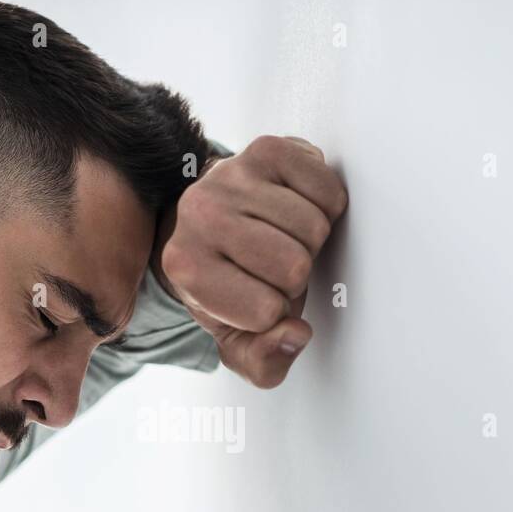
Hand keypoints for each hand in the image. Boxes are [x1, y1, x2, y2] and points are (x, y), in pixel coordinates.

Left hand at [152, 135, 347, 388]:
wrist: (213, 220)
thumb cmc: (228, 282)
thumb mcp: (237, 339)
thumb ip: (263, 362)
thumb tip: (294, 335)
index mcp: (184, 268)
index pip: (267, 311)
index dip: (275, 311)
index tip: (257, 296)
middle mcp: (198, 215)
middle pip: (295, 267)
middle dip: (295, 277)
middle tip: (273, 266)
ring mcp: (230, 176)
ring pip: (314, 228)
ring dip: (310, 241)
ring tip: (283, 237)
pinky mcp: (266, 149)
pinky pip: (328, 190)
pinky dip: (325, 207)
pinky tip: (296, 210)